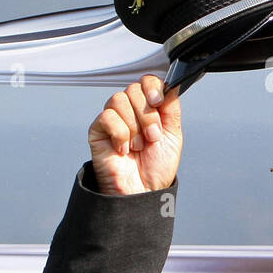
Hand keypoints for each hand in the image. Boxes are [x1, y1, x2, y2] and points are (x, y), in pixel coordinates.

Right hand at [87, 75, 182, 195]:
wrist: (143, 191)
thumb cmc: (156, 167)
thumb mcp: (174, 135)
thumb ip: (172, 109)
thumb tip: (171, 86)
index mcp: (149, 108)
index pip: (147, 81)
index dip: (152, 87)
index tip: (159, 102)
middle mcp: (131, 110)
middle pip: (134, 89)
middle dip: (147, 115)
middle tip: (152, 137)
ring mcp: (113, 119)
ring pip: (119, 100)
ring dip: (134, 126)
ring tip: (138, 146)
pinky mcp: (98, 130)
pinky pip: (107, 117)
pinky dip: (119, 134)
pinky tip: (123, 149)